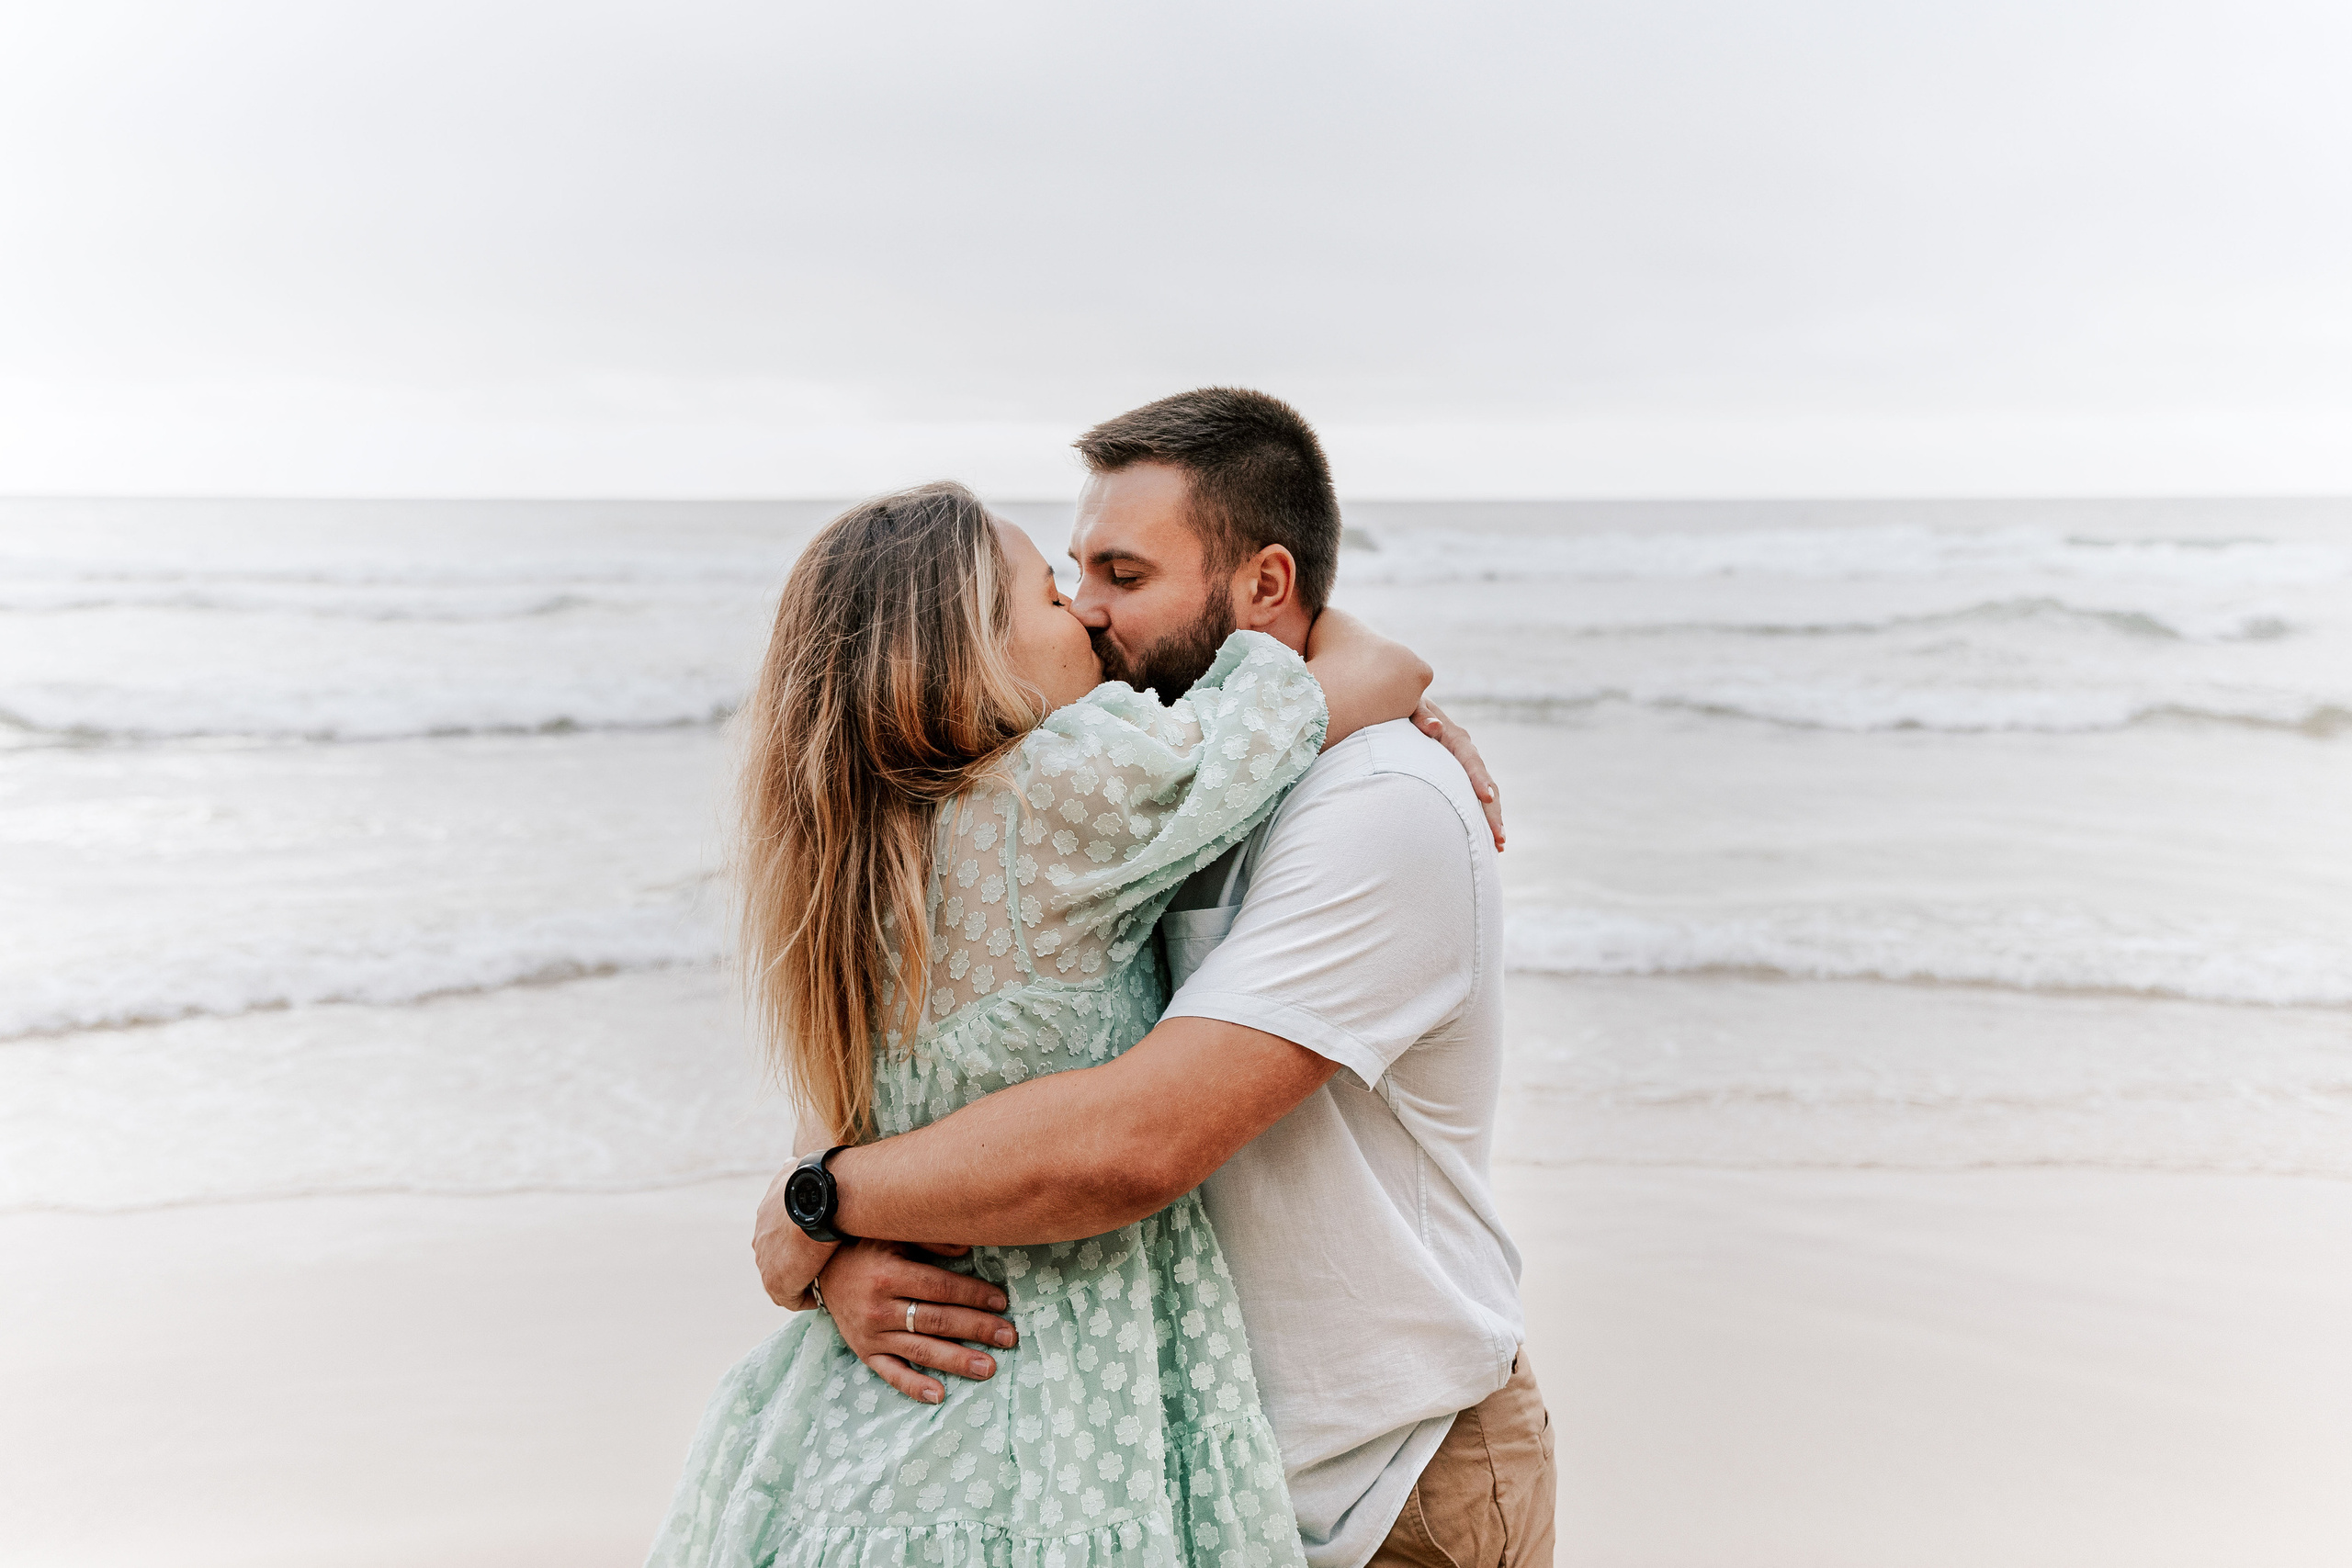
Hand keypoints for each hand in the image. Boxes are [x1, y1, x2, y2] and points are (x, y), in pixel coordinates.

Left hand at [753, 1161, 840, 1308]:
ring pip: (784, 1279)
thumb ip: (790, 1170)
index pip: (778, 1233)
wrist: (818, 1199)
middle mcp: (760, 1239)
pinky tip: (826, 1292)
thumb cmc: (816, 1181)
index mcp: (766, 1215)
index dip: (797, 1239)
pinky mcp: (777, 1283)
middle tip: (822, 1263)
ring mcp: (766, 1263)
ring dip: (804, 1280)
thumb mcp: (796, 1168)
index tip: (816, 1241)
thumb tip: (788, 1162)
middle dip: (797, 1261)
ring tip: (826, 1280)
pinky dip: (808, 1297)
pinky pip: (793, 1298)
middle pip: (778, 1258)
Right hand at [816, 1239, 1020, 1403]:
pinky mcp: (864, 1352)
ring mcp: (871, 1334)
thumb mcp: (893, 1234)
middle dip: (977, 1329)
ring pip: (921, 1350)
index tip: (1002, 1302)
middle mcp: (879, 1307)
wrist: (818, 1270)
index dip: (973, 1295)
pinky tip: (939, 1395)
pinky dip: (914, 1386)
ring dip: (957, 1360)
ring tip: (989, 1368)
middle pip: (937, 1321)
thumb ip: (930, 1239)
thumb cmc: (865, 1248)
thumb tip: (969, 1247)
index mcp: (889, 1274)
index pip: (941, 1288)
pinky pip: (891, 1373)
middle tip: (1009, 1337)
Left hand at [1414, 698, 1503, 850]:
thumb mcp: (1410, 707)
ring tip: (1498, 846)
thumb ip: (1420, 715)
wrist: (1403, 710)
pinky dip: (1480, 817)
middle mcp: (1465, 754)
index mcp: (1453, 737)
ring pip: (1484, 795)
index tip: (1486, 798)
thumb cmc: (1403, 709)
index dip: (1479, 779)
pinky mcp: (1458, 777)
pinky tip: (1487, 841)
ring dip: (1492, 819)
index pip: (1470, 760)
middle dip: (1493, 812)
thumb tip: (1435, 727)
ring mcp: (1463, 767)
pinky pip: (1473, 799)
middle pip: (1485, 784)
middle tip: (1498, 839)